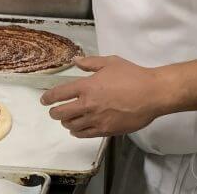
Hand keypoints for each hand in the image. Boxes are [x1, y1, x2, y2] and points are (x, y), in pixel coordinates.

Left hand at [40, 55, 168, 138]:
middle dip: (54, 112)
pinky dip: (77, 132)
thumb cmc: (132, 75)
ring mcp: (96, 119)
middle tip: (53, 111)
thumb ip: (90, 63)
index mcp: (87, 86)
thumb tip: (75, 60)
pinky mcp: (106, 130)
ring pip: (71, 125)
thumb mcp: (110, 62)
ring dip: (66, 122)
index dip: (48, 98)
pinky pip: (85, 134)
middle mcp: (88, 104)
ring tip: (66, 120)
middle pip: (61, 112)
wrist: (152, 94)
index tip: (44, 100)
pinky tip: (76, 130)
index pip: (59, 93)